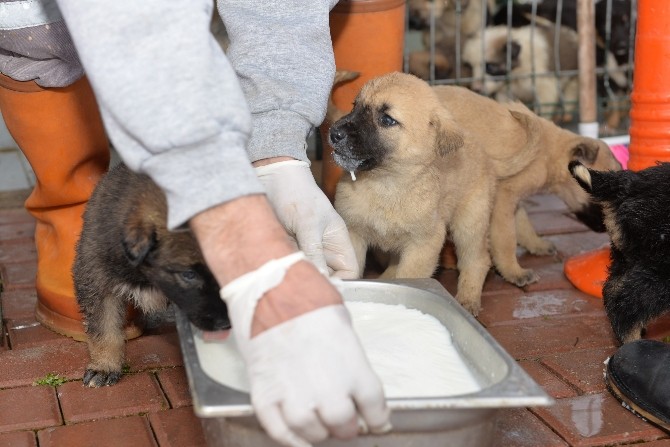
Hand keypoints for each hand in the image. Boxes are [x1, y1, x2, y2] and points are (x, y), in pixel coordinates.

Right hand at [221, 253, 390, 446]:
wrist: (270, 289)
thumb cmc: (308, 299)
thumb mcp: (343, 327)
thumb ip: (350, 360)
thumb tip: (350, 378)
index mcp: (355, 370)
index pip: (375, 410)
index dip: (377, 420)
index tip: (376, 422)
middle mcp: (329, 391)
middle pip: (344, 427)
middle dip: (345, 425)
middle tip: (342, 419)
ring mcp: (295, 397)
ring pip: (313, 434)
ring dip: (318, 432)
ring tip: (318, 422)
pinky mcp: (266, 397)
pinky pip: (280, 432)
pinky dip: (290, 439)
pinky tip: (297, 436)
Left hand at [254, 159, 357, 278]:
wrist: (270, 179)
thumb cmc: (295, 194)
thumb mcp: (307, 223)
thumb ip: (314, 250)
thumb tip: (321, 278)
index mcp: (338, 242)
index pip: (349, 271)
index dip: (343, 283)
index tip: (324, 288)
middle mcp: (324, 250)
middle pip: (329, 278)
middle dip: (318, 284)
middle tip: (303, 286)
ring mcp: (305, 252)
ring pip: (309, 275)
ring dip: (300, 277)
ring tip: (289, 277)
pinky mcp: (288, 252)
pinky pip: (291, 268)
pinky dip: (286, 271)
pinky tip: (278, 269)